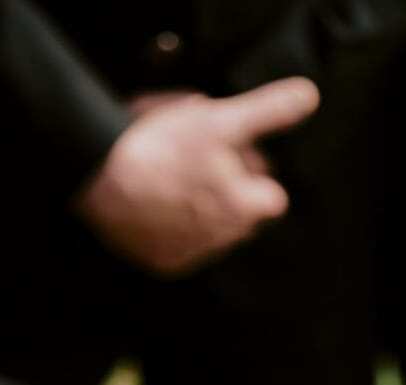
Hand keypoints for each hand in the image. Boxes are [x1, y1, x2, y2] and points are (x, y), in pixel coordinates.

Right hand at [74, 77, 319, 276]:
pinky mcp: (163, 265)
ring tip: (173, 180)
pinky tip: (157, 204)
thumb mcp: (220, 120)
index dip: (254, 174)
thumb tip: (308, 98)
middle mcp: (224, 242)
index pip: (272, 197)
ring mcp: (192, 256)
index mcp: (245, 210)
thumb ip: (269, 112)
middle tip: (198, 163)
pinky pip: (181, 246)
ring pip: (212, 231)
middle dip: (229, 193)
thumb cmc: (161, 149)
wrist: (98, 179)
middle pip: (241, 215)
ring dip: (201, 210)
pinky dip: (174, 229)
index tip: (230, 156)